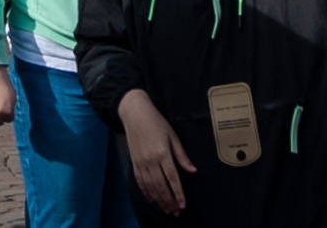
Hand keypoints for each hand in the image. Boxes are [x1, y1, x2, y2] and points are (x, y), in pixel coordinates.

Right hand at [119, 91, 194, 217]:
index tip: (182, 205)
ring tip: (166, 209)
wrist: (135, 113)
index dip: (178, 193)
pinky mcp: (134, 162)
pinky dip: (146, 192)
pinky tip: (152, 199)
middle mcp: (150, 160)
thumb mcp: (173, 136)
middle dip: (169, 201)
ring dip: (158, 200)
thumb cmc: (156, 122)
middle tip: (175, 211)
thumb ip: (182, 155)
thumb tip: (193, 170)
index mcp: (162, 153)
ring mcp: (140, 162)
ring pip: (150, 186)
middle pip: (161, 186)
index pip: (172, 178)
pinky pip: (140, 181)